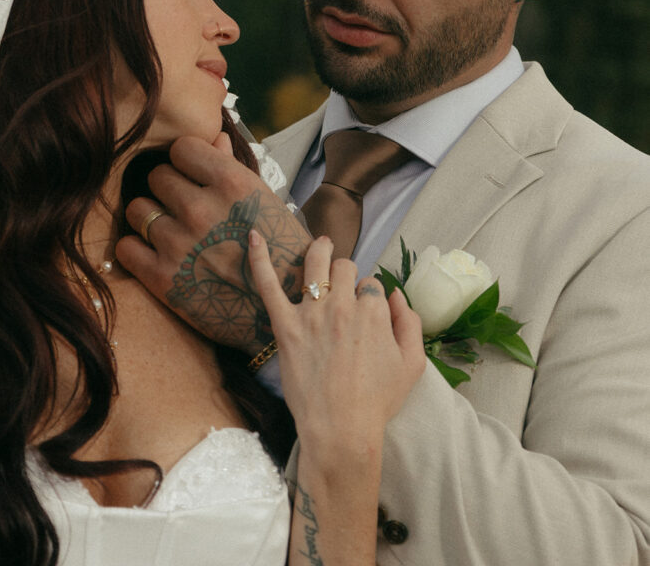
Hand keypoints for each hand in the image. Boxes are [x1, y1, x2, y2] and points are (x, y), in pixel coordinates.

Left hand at [116, 133, 310, 353]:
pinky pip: (126, 247)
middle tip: (182, 208)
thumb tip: (213, 138)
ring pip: (136, 209)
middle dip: (168, 189)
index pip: (181, 148)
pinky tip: (155, 254)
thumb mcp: (264, 201)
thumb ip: (231, 167)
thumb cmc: (278, 248)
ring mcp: (179, 243)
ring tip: (169, 231)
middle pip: (157, 176)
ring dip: (149, 218)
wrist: (284, 307)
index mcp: (231, 183)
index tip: (192, 176)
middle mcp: (201, 208)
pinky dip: (137, 250)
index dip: (185, 161)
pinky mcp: (162, 279)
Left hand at [248, 231, 425, 449]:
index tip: (364, 312)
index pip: (371, 285)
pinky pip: (269, 285)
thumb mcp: (412, 364)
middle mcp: (343, 305)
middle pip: (345, 268)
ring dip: (320, 250)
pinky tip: (253, 236)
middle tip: (343, 287)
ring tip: (322, 244)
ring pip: (316, 265)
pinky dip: (260, 258)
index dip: (368, 296)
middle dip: (347, 273)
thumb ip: (410, 324)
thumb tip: (396, 297)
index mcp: (375, 312)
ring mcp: (312, 314)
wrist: (341, 430)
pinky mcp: (286, 326)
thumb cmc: (377, 402)